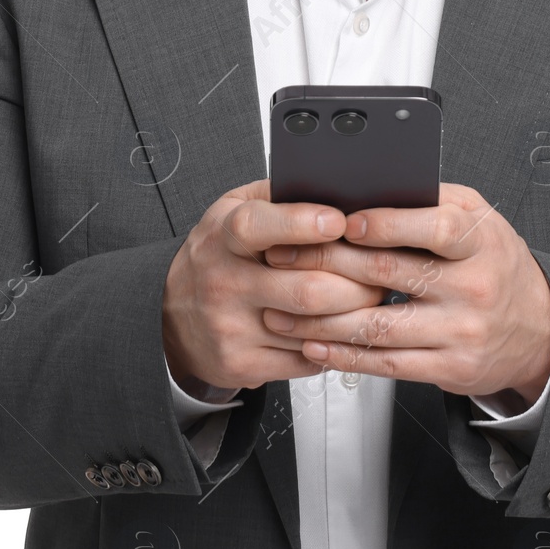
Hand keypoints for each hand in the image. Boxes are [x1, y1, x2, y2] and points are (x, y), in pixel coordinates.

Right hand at [161, 180, 388, 392]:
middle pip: (306, 288)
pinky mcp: (241, 363)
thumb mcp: (233, 210)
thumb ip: (278, 194)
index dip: (302, 223)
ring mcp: (231, 327)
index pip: (259, 226)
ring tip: (369, 299)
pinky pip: (306, 359)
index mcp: (223, 235)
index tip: (338, 221)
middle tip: (379, 270)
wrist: (170, 315)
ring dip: (354, 315)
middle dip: (356, 281)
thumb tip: (334, 185)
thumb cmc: (218, 255)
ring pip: (313, 328)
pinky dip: (333, 345)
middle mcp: (224, 282)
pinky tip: (340, 328)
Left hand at [259, 183, 549, 405]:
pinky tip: (313, 346)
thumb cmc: (495, 262)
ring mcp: (459, 333)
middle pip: (390, 274)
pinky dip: (343, 356)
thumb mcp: (479, 219)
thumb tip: (371, 187)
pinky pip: (385, 364)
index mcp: (479, 242)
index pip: (434, 229)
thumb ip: (432, 201)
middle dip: (328, 264)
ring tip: (281, 310)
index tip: (345, 221)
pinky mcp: (448, 369)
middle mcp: (472, 289)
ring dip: (321, 320)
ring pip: (378, 326)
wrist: (538, 328)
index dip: (387, 224)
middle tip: (284, 255)